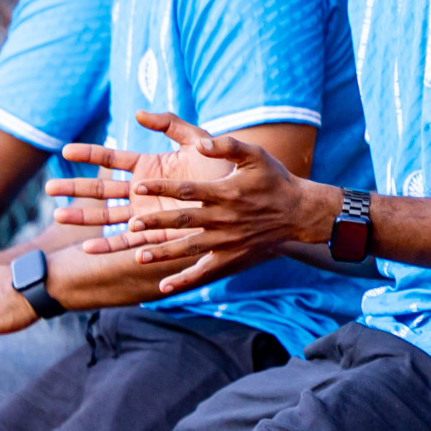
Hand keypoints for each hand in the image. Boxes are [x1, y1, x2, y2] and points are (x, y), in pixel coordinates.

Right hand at [47, 111, 234, 254]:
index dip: (89, 154)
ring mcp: (147, 212)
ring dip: (83, 215)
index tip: (65, 151)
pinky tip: (86, 248)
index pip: (112, 159)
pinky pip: (128, 240)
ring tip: (57, 214)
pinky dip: (108, 245)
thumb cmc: (223, 166)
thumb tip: (138, 113)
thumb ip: (171, 124)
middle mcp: (144, 190)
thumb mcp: (198, 141)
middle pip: (102, 189)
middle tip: (48, 188)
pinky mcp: (157, 234)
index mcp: (151, 166)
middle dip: (76, 188)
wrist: (245, 197)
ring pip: (108, 215)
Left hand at [52, 112, 325, 294]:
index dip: (162, 188)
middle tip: (131, 223)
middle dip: (156, 222)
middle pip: (183, 221)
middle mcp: (224, 218)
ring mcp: (227, 241)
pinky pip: (205, 272)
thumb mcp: (256, 155)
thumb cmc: (275, 180)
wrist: (299, 213)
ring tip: (138, 254)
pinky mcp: (231, 259)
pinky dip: (184, 280)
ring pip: (189, 248)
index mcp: (227, 192)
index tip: (138, 185)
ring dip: (163, 252)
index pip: (188, 190)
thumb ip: (227, 145)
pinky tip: (163, 286)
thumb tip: (200, 144)